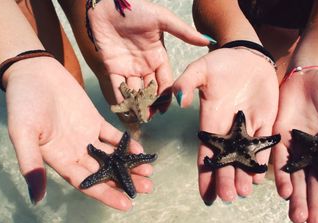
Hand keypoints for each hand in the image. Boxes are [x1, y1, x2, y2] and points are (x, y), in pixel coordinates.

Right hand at [5, 57, 152, 210]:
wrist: (34, 72)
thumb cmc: (23, 102)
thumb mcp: (23, 133)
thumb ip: (31, 164)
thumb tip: (36, 198)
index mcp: (59, 160)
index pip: (86, 183)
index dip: (105, 194)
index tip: (126, 204)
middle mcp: (75, 152)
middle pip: (104, 173)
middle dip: (124, 181)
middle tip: (147, 188)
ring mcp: (86, 137)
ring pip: (111, 156)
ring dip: (129, 164)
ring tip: (149, 172)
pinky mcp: (94, 121)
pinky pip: (112, 136)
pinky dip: (126, 144)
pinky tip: (139, 150)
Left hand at [87, 0, 210, 113]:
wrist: (109, 4)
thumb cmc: (137, 9)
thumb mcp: (163, 19)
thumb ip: (184, 32)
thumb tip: (208, 41)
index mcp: (158, 57)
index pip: (165, 80)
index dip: (166, 95)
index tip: (166, 108)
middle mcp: (145, 65)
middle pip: (150, 89)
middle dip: (151, 103)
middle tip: (151, 116)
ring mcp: (129, 67)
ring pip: (135, 91)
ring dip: (137, 104)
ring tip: (139, 116)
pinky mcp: (112, 67)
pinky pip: (117, 86)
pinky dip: (120, 98)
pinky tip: (124, 108)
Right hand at [173, 48, 277, 204]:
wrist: (247, 56)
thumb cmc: (221, 63)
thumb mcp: (200, 70)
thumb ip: (186, 83)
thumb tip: (178, 100)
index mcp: (210, 122)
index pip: (205, 154)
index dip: (204, 174)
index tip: (205, 194)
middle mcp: (228, 131)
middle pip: (225, 161)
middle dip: (225, 180)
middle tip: (227, 197)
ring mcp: (247, 128)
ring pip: (245, 157)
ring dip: (244, 175)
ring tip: (244, 192)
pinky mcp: (266, 122)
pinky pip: (265, 144)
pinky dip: (263, 160)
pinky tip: (261, 175)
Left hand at [273, 68, 317, 222]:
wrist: (309, 74)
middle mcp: (317, 154)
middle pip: (317, 188)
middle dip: (317, 210)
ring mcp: (298, 148)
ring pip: (297, 180)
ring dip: (298, 201)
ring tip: (299, 220)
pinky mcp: (280, 138)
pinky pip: (279, 161)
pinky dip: (281, 175)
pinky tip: (284, 192)